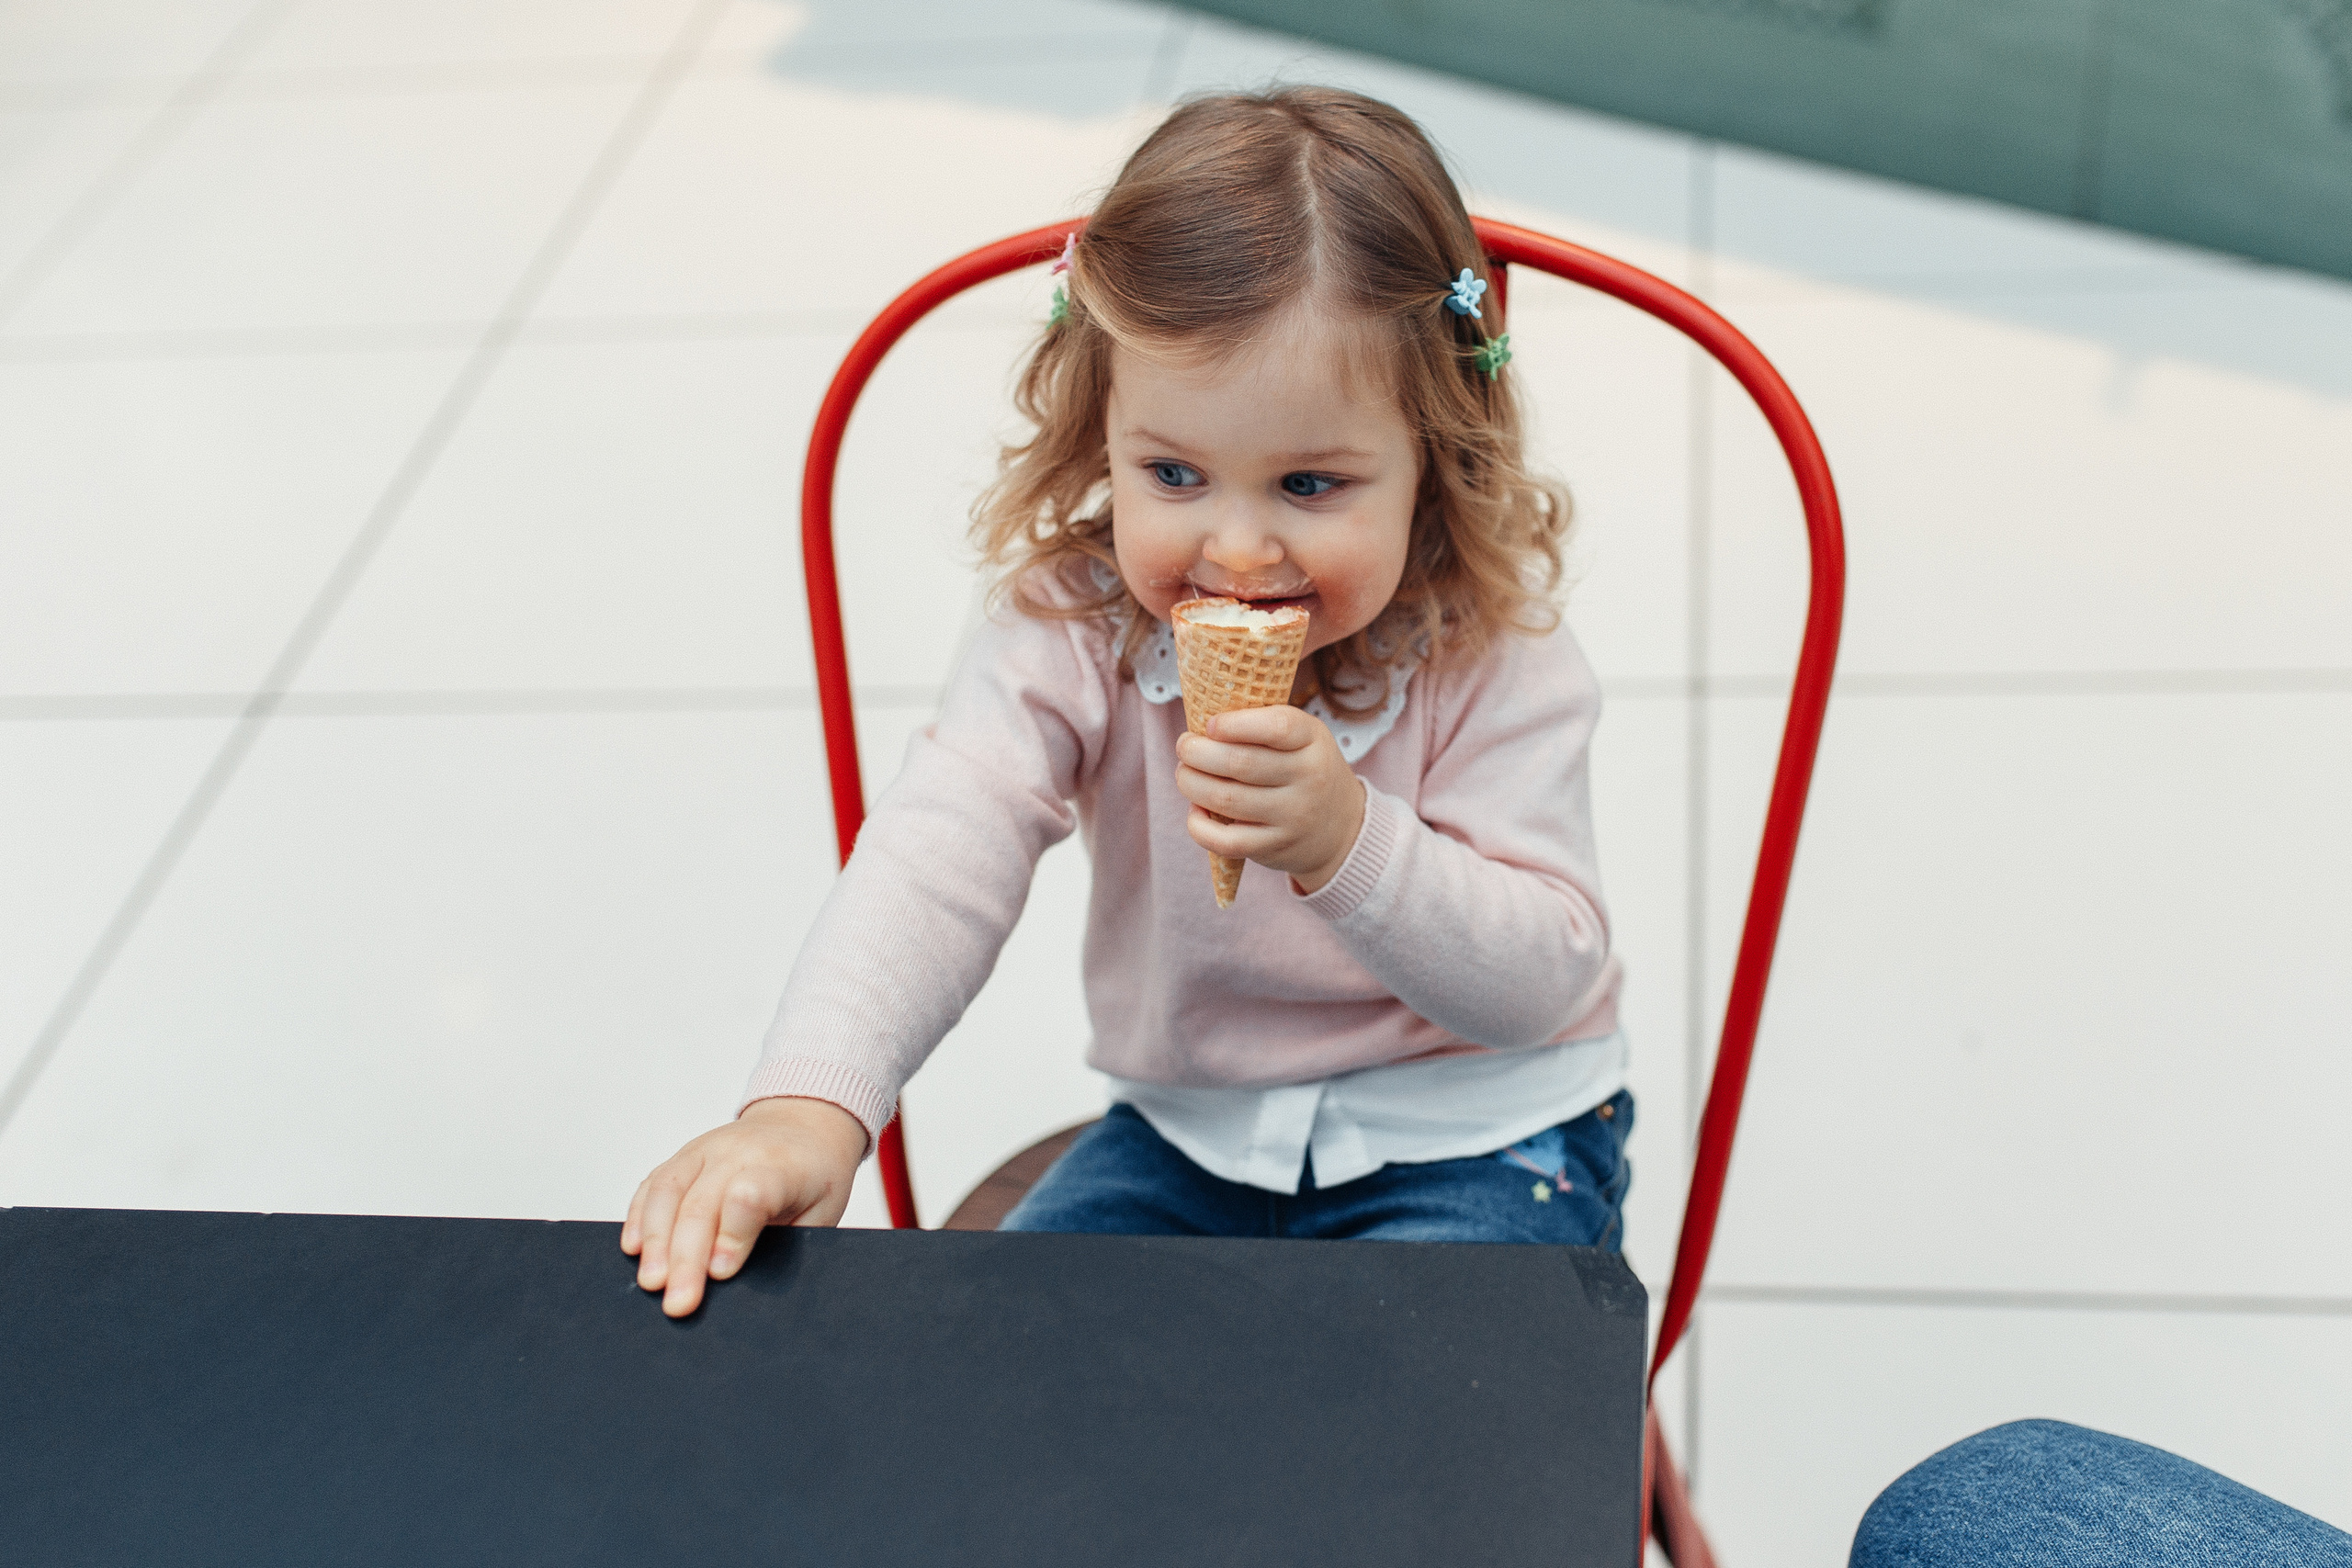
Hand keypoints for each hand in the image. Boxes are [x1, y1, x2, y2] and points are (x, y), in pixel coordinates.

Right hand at [621, 1096, 867, 1317]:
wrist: (803, 1124)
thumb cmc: (814, 1178)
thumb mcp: (821, 1211)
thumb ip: (789, 1244)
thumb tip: (747, 1287)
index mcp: (781, 1167)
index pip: (750, 1195)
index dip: (734, 1235)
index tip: (720, 1274)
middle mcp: (738, 1152)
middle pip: (701, 1203)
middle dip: (686, 1259)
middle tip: (679, 1303)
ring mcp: (704, 1149)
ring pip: (668, 1192)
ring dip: (655, 1242)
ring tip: (651, 1283)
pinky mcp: (682, 1155)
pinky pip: (653, 1184)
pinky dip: (638, 1216)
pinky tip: (633, 1248)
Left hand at [1174, 705, 1366, 894]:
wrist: (1341, 828)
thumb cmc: (1305, 771)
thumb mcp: (1303, 738)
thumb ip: (1262, 726)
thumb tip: (1200, 724)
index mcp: (1313, 741)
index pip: (1277, 727)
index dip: (1234, 724)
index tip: (1209, 725)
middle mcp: (1309, 778)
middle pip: (1240, 763)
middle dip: (1197, 752)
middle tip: (1185, 746)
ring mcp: (1293, 816)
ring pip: (1226, 799)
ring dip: (1191, 783)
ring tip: (1185, 773)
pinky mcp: (1275, 847)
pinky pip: (1226, 840)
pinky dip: (1199, 825)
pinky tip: (1196, 810)